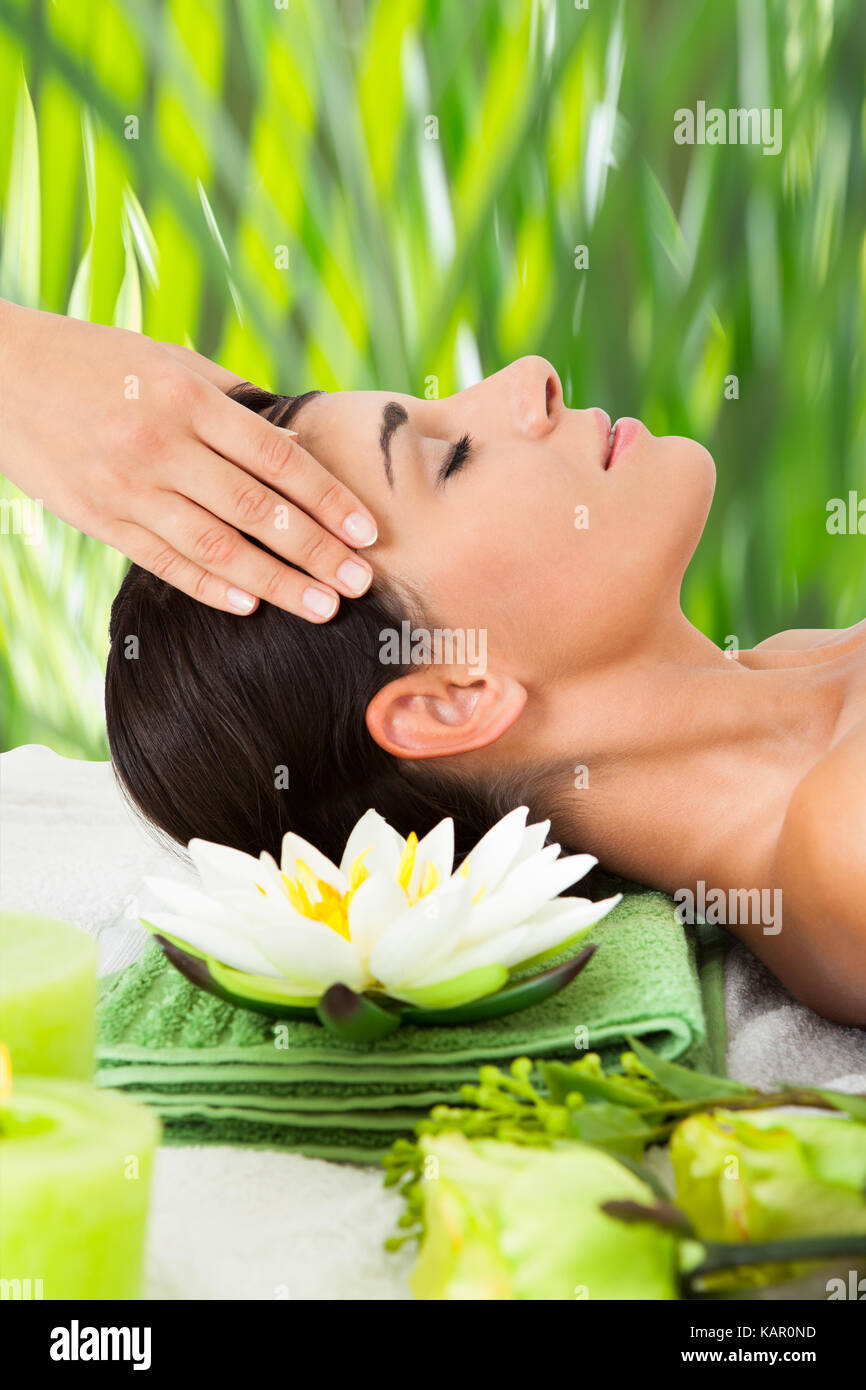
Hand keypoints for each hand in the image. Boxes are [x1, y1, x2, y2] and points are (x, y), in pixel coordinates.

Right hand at [0, 301, 377, 619]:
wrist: (0, 377)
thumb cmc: (98, 362)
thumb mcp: (168, 361)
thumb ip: (234, 400)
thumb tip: (298, 443)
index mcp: (186, 400)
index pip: (276, 458)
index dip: (327, 498)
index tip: (366, 530)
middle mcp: (161, 446)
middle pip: (256, 510)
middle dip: (315, 550)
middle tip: (361, 581)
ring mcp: (128, 489)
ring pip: (216, 547)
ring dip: (275, 582)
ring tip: (322, 607)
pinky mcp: (100, 520)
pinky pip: (166, 562)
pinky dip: (210, 587)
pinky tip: (250, 606)